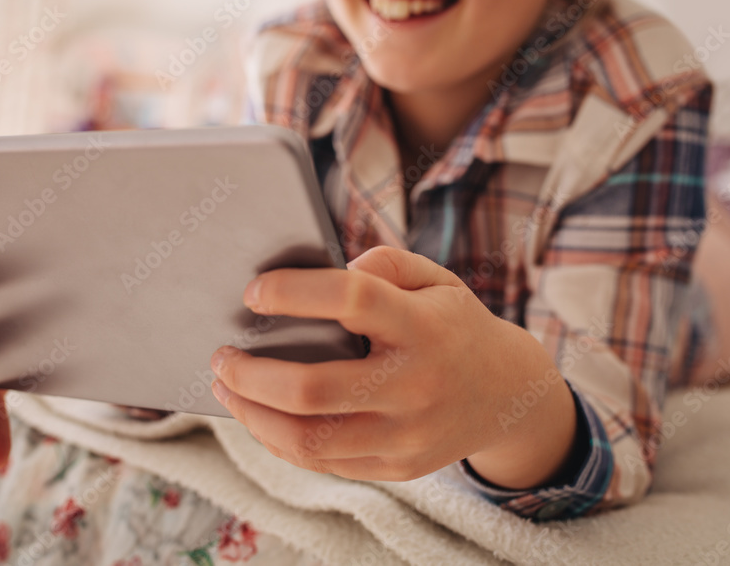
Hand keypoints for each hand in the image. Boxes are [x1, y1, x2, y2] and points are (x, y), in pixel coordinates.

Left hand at [208, 246, 576, 486]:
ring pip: (309, 440)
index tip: (253, 292)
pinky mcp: (397, 467)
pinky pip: (322, 462)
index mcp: (424, 326)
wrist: (508, 394)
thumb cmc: (452, 325)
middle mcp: (416, 386)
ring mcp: (407, 436)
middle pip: (313, 390)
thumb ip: (384, 264)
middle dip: (250, 373)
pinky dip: (279, 438)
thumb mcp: (434, 278)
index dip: (293, 293)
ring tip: (227, 388)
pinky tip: (260, 414)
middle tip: (221, 355)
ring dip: (252, 414)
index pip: (351, 301)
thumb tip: (326, 274)